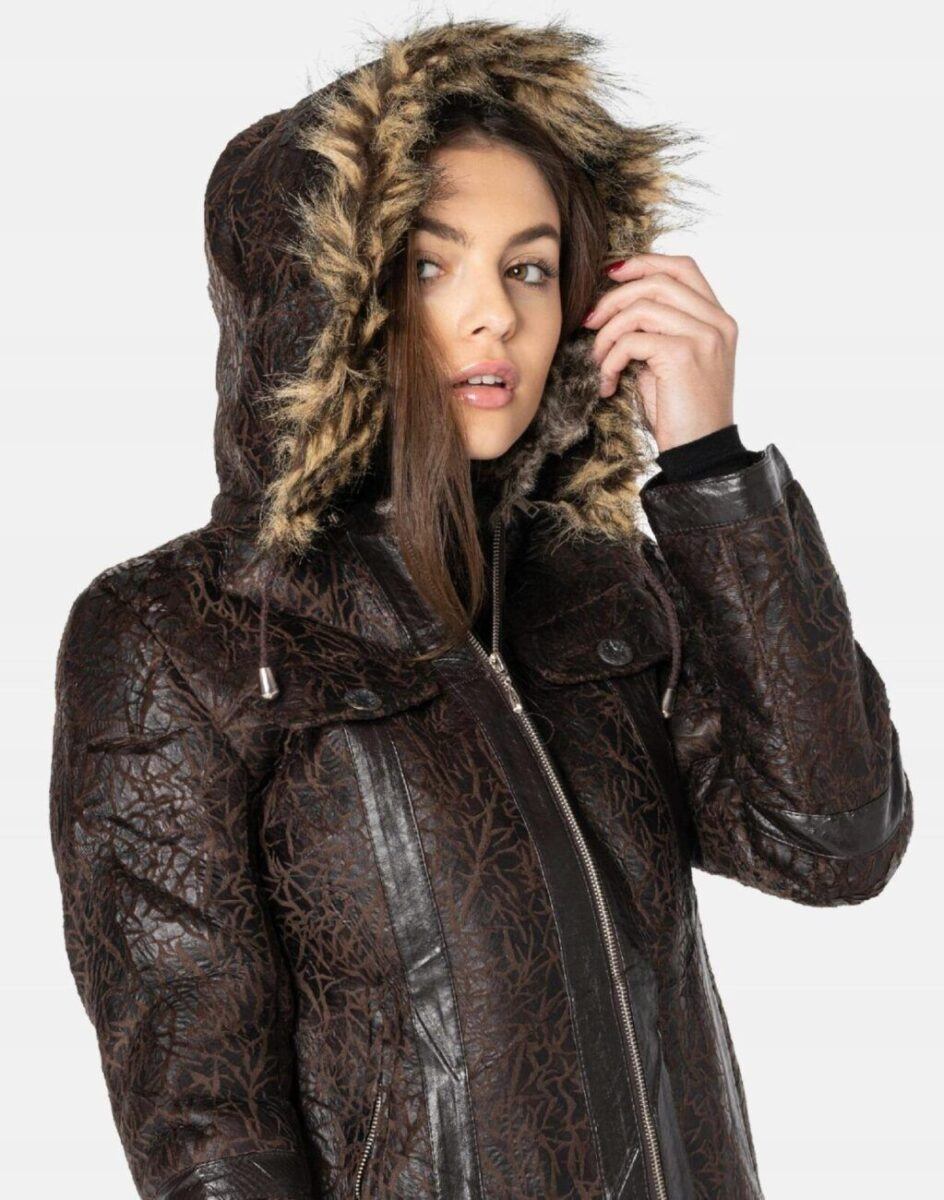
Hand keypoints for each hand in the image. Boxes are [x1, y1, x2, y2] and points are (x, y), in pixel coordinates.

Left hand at [582, 252, 737, 452]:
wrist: (699, 454)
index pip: (682, 267)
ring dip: (607, 334)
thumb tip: (615, 305)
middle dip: (613, 298)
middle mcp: (716, 322)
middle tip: (588, 321)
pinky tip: (608, 383)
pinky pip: (632, 340)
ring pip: (641, 307)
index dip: (643, 263)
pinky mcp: (683, 355)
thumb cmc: (681, 413)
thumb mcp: (670, 363)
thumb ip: (657, 330)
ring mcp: (704, 336)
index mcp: (717, 319)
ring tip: (599, 362)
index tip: (610, 276)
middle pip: (656, 281)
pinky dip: (610, 359)